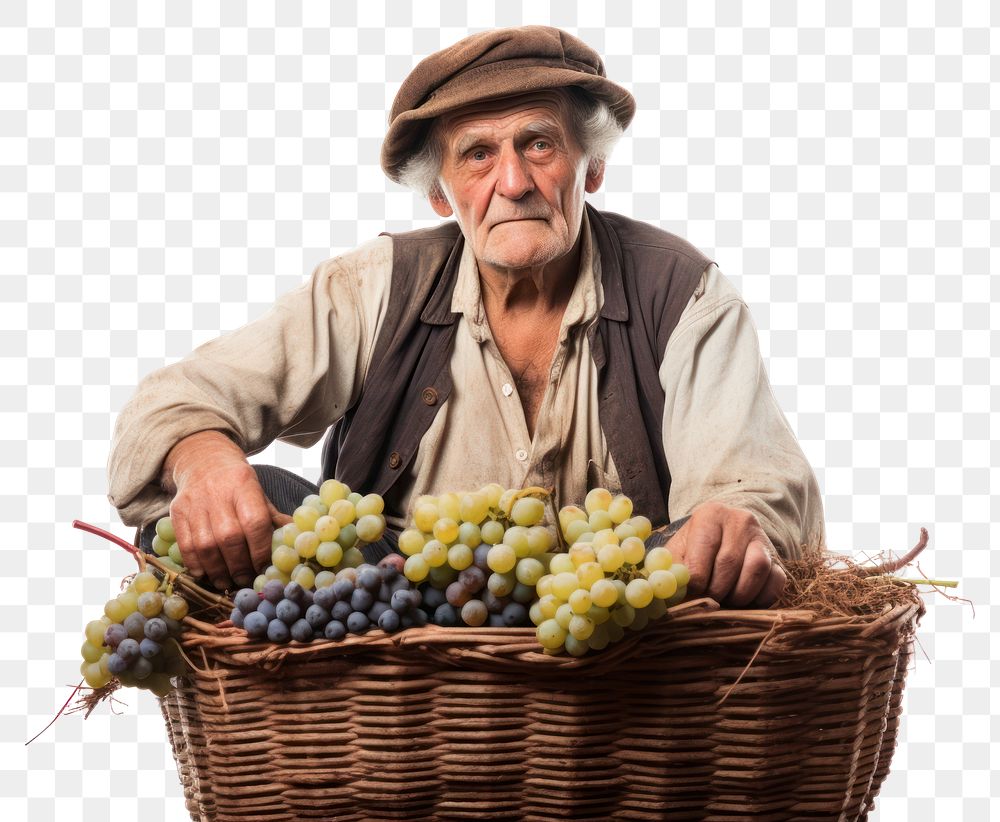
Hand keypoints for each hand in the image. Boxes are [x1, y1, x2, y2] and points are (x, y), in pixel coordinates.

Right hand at [162, 431, 290, 590]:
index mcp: (243, 484)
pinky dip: (196, 564)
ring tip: (227, 582)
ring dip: (217, 570)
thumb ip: (272, 517)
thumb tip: (295, 542)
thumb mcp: (258, 492)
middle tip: (246, 579)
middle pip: (229, 537)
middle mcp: (217, 492)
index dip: (260, 549)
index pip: (254, 522)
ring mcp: (194, 502)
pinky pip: (185, 545)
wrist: (202, 460)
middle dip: (239, 565)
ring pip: (205, 545)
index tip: (263, 566)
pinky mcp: (177, 511)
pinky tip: (206, 575)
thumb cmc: (236, 482)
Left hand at [665, 501, 785, 607]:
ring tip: (725, 599)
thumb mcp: (679, 549)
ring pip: (756, 570)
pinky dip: (760, 598)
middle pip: (729, 563)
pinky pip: (776, 582)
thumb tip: (669, 592)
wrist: (723, 535)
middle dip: (715, 591)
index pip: (703, 551)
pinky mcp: (777, 558)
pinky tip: (744, 601)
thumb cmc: (695, 546)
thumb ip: (671, 567)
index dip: (695, 581)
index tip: (691, 593)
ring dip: (739, 595)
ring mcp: (762, 538)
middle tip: (706, 601)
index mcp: (711, 514)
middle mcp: (741, 521)